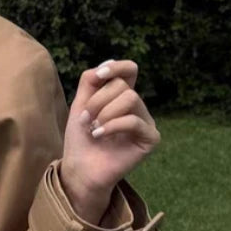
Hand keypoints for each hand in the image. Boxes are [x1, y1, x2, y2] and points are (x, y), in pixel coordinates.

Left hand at [61, 58, 160, 200]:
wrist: (80, 169)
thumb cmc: (80, 139)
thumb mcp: (80, 104)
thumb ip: (91, 81)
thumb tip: (109, 62)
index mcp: (121, 97)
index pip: (130, 70)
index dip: (116, 67)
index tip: (99, 76)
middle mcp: (137, 107)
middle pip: (123, 86)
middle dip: (98, 100)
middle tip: (85, 119)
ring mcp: (146, 122)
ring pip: (130, 98)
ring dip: (104, 113)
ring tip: (93, 129)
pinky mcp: (150, 139)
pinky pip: (134, 121)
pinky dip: (112, 126)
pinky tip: (99, 136)